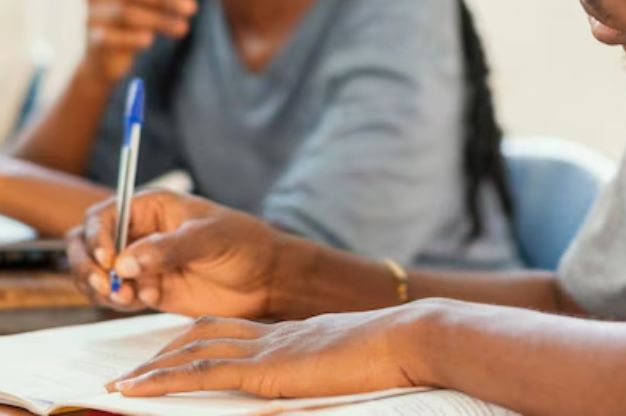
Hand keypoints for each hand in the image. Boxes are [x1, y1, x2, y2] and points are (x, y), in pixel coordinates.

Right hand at [66, 189, 287, 317]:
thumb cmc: (244, 244)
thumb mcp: (209, 238)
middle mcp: (139, 232)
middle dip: (87, 265)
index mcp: (151, 207)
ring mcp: (140, 262)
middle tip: (108, 283)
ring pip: (94, 273)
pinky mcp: (146, 288)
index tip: (108, 260)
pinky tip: (145, 300)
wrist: (265, 278)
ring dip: (100, 288)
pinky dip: (118, 302)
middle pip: (86, 244)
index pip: (102, 216)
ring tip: (130, 296)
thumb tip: (125, 261)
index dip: (97, 237)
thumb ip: (168, 248)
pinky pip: (114, 296)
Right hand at [82, 0, 195, 82]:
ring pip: (126, 14)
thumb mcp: (151, 4)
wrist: (105, 59)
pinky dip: (131, 38)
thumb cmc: (134, 25)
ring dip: (159, 20)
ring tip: (184, 28)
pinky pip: (110, 37)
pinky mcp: (92, 40)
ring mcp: (91, 15)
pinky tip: (149, 41)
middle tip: (192, 7)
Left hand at [106, 306, 436, 397]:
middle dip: (165, 352)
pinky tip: (139, 391)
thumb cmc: (394, 354)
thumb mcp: (352, 360)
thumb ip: (328, 367)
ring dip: (153, 369)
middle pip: (205, 334)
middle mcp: (275, 335)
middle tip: (134, 370)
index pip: (235, 330)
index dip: (198, 340)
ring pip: (195, 352)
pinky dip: (164, 382)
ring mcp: (269, 349)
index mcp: (294, 333)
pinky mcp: (267, 369)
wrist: (407, 339)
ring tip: (123, 385)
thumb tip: (324, 378)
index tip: (175, 352)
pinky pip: (203, 374)